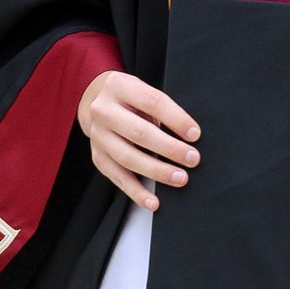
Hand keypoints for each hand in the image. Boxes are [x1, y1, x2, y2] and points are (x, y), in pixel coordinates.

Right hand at [79, 67, 199, 212]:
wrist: (95, 102)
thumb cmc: (130, 98)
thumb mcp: (142, 91)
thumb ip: (161, 108)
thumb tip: (191, 135)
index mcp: (119, 86)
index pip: (152, 102)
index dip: (175, 118)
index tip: (195, 134)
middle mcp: (104, 111)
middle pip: (139, 133)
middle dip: (169, 148)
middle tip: (192, 159)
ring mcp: (98, 135)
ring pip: (128, 157)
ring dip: (157, 171)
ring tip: (180, 178)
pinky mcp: (97, 156)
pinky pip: (118, 177)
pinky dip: (137, 192)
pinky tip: (153, 202)